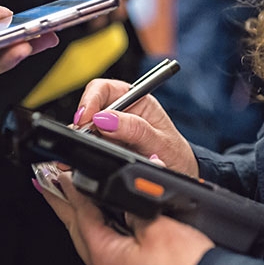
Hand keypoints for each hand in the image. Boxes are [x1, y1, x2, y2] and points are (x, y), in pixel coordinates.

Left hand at [36, 167, 212, 264]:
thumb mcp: (158, 226)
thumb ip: (132, 206)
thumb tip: (120, 195)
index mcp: (105, 257)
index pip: (80, 215)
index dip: (70, 190)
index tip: (59, 173)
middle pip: (77, 230)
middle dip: (63, 205)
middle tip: (46, 185)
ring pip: (91, 241)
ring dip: (81, 219)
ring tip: (72, 202)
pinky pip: (109, 251)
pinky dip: (102, 233)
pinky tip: (108, 226)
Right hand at [74, 78, 198, 176]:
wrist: (180, 175)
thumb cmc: (176, 155)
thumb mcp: (161, 142)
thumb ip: (136, 130)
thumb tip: (106, 120)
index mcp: (138, 100)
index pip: (105, 89)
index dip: (91, 100)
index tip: (86, 118)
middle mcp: (123, 112)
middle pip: (91, 106)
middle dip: (84, 121)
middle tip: (83, 136)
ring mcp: (112, 130)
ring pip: (87, 126)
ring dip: (83, 137)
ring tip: (85, 149)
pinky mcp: (107, 146)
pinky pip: (90, 143)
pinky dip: (85, 149)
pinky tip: (87, 156)